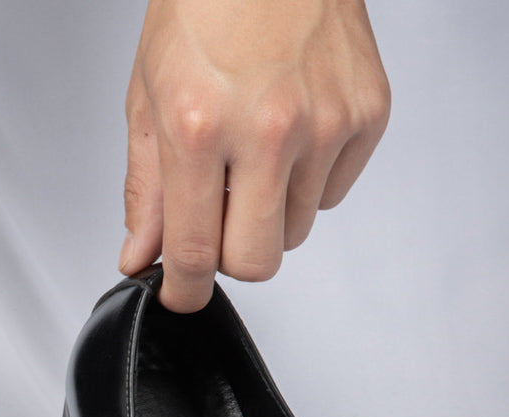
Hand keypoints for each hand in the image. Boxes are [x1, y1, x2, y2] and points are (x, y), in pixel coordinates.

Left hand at [120, 0, 390, 311]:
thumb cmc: (205, 3)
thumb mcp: (149, 97)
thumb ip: (146, 190)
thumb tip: (141, 256)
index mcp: (201, 127)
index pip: (196, 252)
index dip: (186, 290)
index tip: (183, 295)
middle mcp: (269, 129)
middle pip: (257, 262)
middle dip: (230, 255)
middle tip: (217, 218)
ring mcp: (326, 123)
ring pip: (294, 231)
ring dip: (269, 212)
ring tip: (253, 153)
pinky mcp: (367, 114)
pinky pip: (332, 194)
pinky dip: (307, 180)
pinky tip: (290, 132)